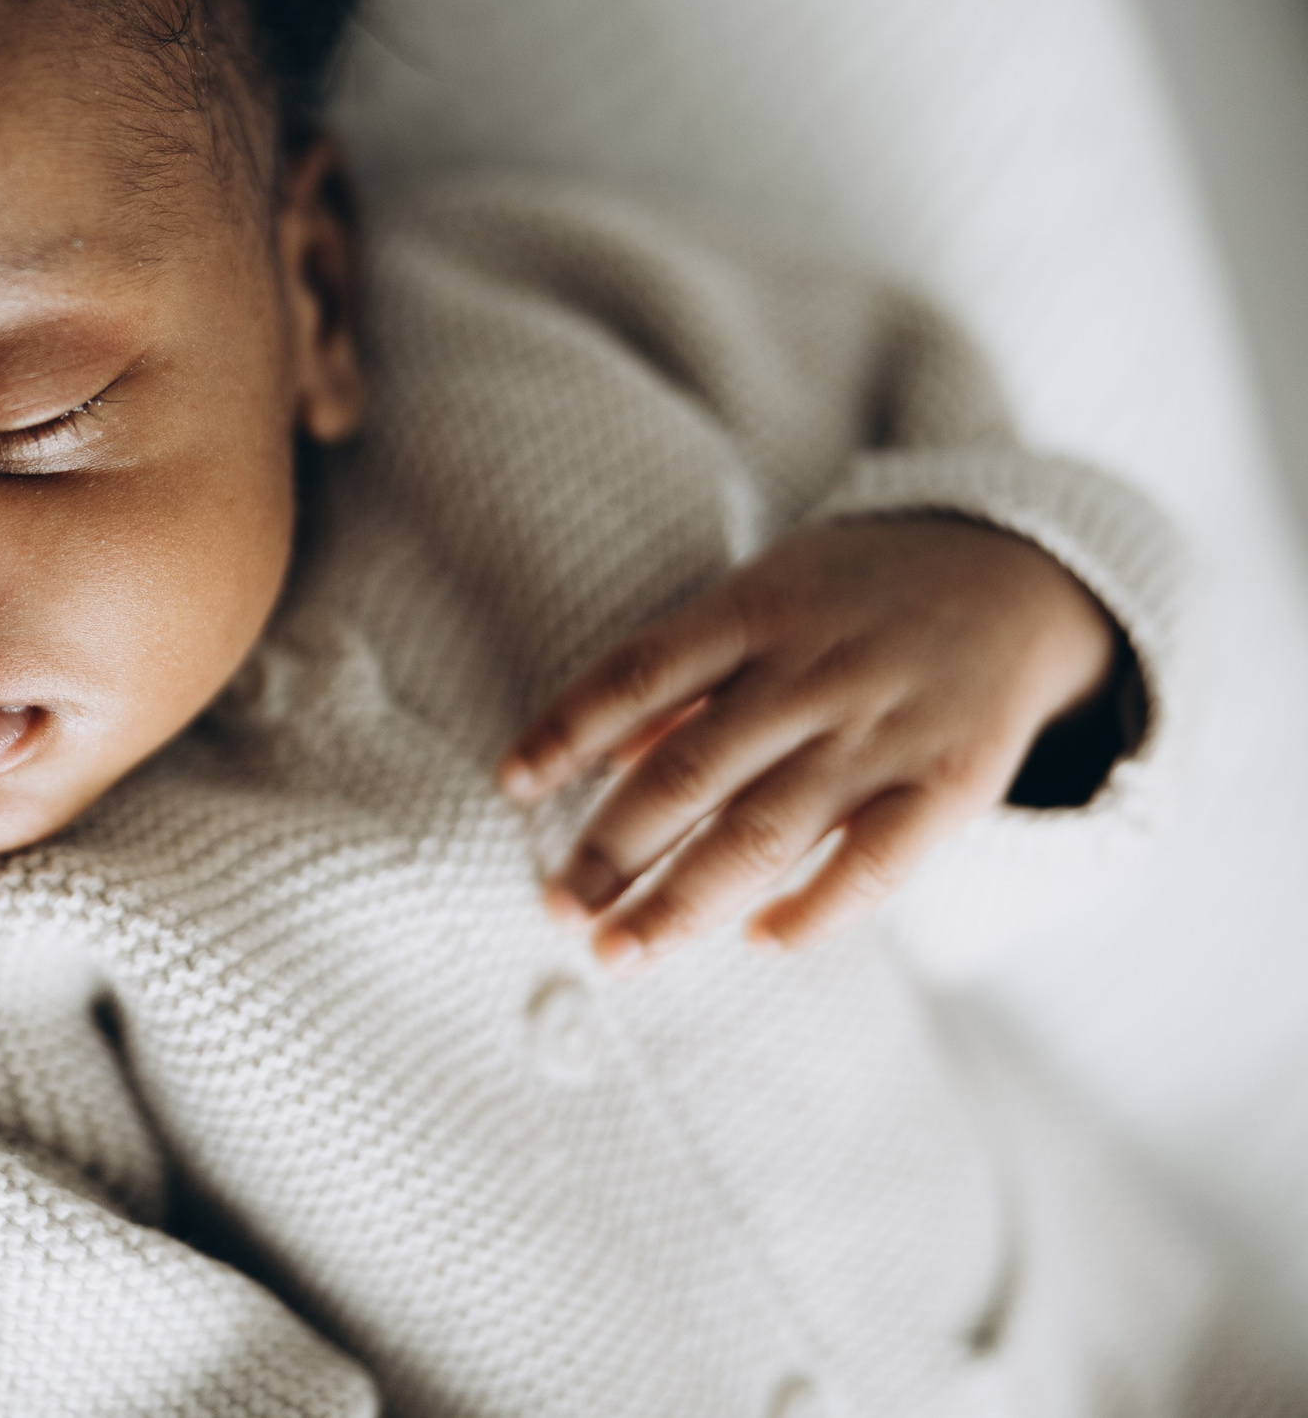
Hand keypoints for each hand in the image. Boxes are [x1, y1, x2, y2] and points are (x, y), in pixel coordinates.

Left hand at [498, 518, 1117, 972]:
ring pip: (764, 832)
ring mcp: (882, 731)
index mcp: (754, 614)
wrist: (1018, 577)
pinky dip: (815, 909)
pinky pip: (876, 862)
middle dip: (611, 849)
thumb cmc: (853, 597)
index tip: (510, 785)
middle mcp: (811, 675)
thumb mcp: (765, 596)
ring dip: (682, 902)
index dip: (567, 729)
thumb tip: (603, 756)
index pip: (636, 672)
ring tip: (617, 952)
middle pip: (688, 772)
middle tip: (557, 910)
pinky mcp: (951, 783)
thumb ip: (688, 673)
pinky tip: (758, 942)